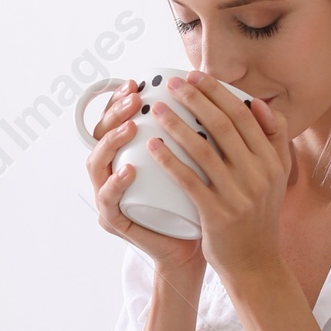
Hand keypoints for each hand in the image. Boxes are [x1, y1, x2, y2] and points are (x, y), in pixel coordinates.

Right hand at [87, 80, 204, 278]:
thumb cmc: (198, 203)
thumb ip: (209, 135)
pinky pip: (108, 201)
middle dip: (114, 113)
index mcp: (129, 156)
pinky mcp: (116, 222)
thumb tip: (234, 99)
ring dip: (110, 142)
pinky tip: (129, 171)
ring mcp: (110, 198)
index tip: (136, 82)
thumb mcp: (204, 164)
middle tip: (135, 98)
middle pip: (99, 135)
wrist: (193, 248)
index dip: (119, 99)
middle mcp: (112, 173)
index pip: (115, 120)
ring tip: (131, 126)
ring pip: (95, 164)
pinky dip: (115, 185)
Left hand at [146, 72, 290, 295]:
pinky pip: (189, 181)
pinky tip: (153, 146)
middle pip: (223, 126)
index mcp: (273, 161)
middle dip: (195, 99)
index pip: (244, 116)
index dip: (218, 92)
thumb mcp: (276, 177)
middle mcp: (259, 175)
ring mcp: (239, 195)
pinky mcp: (217, 214)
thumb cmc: (258, 216)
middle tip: (172, 84)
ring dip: (177, 124)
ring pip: (203, 150)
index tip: (196, 76)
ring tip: (157, 109)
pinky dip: (170, 160)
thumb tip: (259, 103)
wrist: (255, 263)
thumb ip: (274, 141)